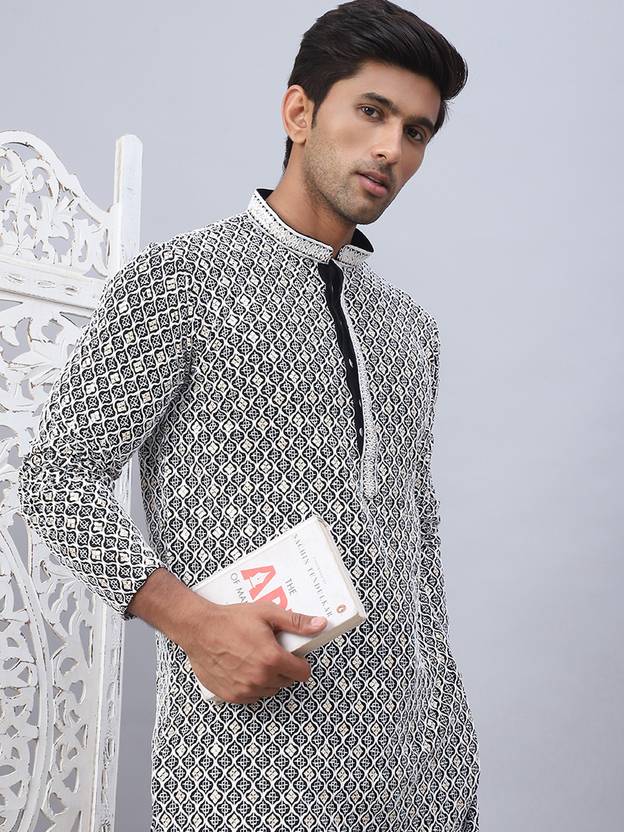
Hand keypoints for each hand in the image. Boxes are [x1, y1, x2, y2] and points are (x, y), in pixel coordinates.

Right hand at [183, 600, 327, 703]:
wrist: (199, 629)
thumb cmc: (231, 619)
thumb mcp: (267, 613)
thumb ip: (297, 621)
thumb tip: (320, 624)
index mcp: (273, 659)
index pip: (303, 673)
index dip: (300, 663)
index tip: (293, 655)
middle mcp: (261, 678)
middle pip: (286, 681)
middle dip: (283, 668)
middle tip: (270, 651)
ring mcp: (246, 689)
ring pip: (270, 689)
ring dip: (268, 677)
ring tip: (255, 657)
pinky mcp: (232, 696)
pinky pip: (252, 696)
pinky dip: (252, 685)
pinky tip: (243, 668)